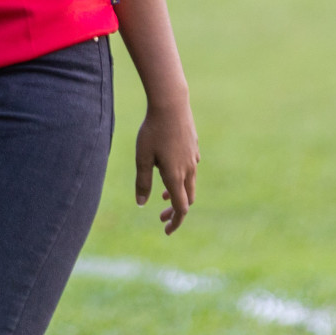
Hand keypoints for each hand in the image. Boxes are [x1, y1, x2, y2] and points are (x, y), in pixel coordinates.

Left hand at [135, 101, 199, 234]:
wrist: (171, 104)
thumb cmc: (153, 130)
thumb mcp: (142, 157)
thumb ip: (142, 182)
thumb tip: (141, 203)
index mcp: (176, 176)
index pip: (181, 208)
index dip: (175, 222)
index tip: (165, 230)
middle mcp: (188, 170)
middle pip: (187, 199)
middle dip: (175, 210)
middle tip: (160, 216)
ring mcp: (193, 158)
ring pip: (189, 183)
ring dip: (177, 193)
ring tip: (161, 194)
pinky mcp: (193, 147)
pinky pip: (190, 169)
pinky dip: (181, 178)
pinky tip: (169, 169)